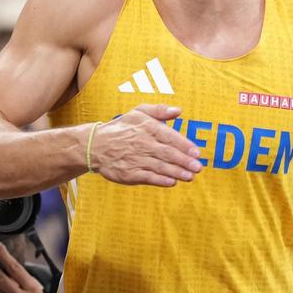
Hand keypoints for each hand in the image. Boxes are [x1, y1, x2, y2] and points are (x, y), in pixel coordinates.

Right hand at [88, 105, 204, 186]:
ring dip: (176, 172)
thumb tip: (178, 110)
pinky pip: (147, 177)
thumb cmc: (121, 128)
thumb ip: (159, 110)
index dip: (185, 145)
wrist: (94, 145)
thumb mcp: (137, 113)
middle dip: (184, 161)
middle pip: (167, 153)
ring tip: (190, 176)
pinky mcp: (128, 173)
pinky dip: (160, 180)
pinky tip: (172, 182)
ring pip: (159, 166)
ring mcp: (135, 159)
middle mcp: (141, 143)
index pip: (169, 136)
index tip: (197, 153)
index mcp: (146, 127)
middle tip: (198, 167)